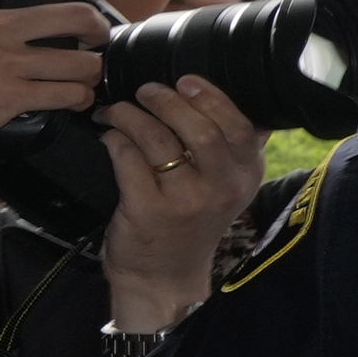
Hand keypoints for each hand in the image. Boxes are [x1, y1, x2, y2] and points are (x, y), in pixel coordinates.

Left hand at [97, 77, 272, 327]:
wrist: (164, 275)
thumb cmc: (192, 223)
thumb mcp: (228, 188)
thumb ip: (236, 148)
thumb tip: (248, 98)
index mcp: (245, 176)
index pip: (239, 127)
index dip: (211, 97)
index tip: (185, 81)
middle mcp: (221, 189)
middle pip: (199, 129)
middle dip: (166, 101)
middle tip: (144, 91)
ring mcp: (185, 202)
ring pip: (156, 138)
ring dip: (129, 115)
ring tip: (116, 111)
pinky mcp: (148, 210)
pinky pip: (127, 157)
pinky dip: (113, 139)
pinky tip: (109, 137)